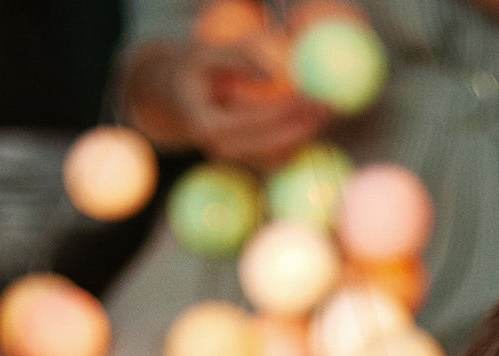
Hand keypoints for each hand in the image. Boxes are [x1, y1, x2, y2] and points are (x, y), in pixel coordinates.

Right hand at [125, 39, 330, 164]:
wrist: (169, 98)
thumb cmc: (188, 70)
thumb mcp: (204, 54)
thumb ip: (238, 57)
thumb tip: (276, 72)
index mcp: (208, 127)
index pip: (257, 119)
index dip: (288, 107)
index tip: (313, 92)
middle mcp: (220, 150)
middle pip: (272, 143)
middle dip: (304, 125)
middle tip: (329, 104)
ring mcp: (232, 158)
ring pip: (276, 154)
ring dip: (304, 135)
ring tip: (327, 112)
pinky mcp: (241, 159)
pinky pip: (274, 157)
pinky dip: (296, 141)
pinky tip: (313, 123)